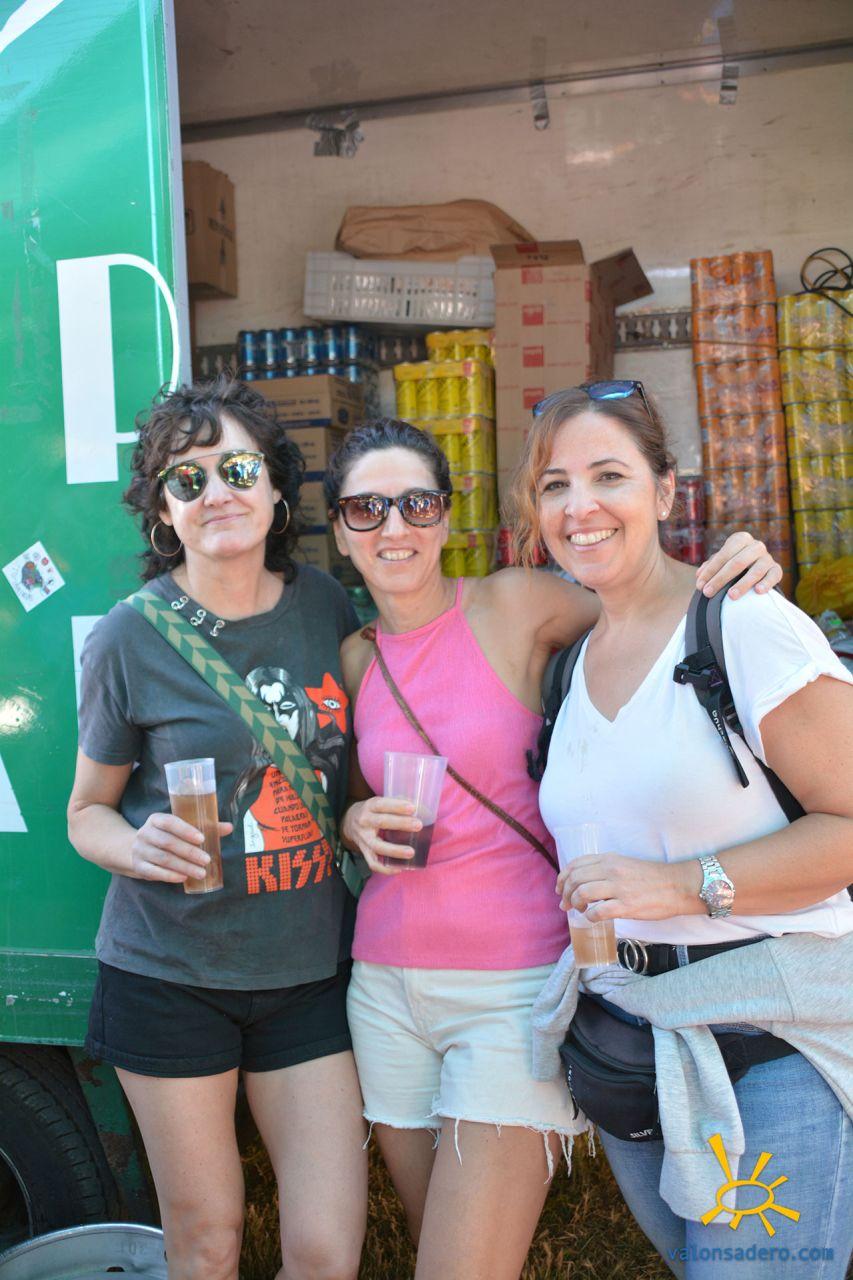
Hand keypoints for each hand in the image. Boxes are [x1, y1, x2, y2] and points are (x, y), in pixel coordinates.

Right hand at [130, 812, 232, 883]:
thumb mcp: (181, 829)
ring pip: (163, 859)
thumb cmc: (167, 837)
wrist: (138, 850)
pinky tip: (183, 878)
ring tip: (201, 873)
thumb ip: (205, 827)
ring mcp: (139, 850)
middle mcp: (145, 833)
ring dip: (184, 867)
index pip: (169, 822)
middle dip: (189, 852)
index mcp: (156, 820)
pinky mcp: (138, 867)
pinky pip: (154, 872)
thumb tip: (229, 827)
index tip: (202, 838)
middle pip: (168, 843)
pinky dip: (169, 876)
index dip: (185, 830)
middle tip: (207, 860)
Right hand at [342, 797, 419, 875]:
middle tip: (418, 825)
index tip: (413, 808)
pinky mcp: (364, 852)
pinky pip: (373, 863)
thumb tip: (423, 810)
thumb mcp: (379, 803)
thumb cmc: (373, 811)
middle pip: (382, 822)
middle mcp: (364, 821)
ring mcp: (363, 838)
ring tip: (411, 852)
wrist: (349, 821)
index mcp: (369, 806)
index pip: (382, 804)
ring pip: (377, 846)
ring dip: (395, 850)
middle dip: (401, 824)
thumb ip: (396, 806)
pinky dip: (385, 868)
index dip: (397, 806)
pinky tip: (399, 868)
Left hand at [557, 853, 696, 921]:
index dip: (563, 878)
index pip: (575, 865)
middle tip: (566, 904)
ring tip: (579, 910)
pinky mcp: (626, 906)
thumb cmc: (652, 877)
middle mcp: (611, 870)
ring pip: (582, 893)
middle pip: (575, 879)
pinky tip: (593, 918)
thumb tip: (586, 882)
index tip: (560, 888)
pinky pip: (598, 912)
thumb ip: (606, 869)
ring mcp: (618, 888)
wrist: (677, 886)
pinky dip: (590, 917)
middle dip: (565, 893)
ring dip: (575, 904)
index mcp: (610, 859)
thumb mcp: (625, 864)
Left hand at [695, 530, 781, 598]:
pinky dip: (767, 583)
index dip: (710, 570)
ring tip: (731, 596)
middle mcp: (756, 546)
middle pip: (737, 563)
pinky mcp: (777, 569)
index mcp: (740, 539)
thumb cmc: (734, 562)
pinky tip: (758, 591)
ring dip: (742, 584)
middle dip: (721, 579)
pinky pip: (774, 576)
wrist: (757, 567)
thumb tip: (699, 576)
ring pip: (756, 570)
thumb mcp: (722, 561)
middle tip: (708, 593)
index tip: (700, 586)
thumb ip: (711, 566)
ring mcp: (768, 557)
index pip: (724, 554)